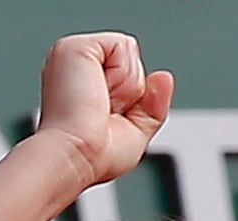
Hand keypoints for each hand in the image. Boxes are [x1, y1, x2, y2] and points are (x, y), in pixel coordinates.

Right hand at [36, 32, 174, 187]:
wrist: (73, 157)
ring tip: (99, 105)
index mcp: (84, 88)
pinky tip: (99, 93)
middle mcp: (77, 71)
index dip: (130, 101)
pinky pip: (123, 47)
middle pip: (131, 62)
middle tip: (104, 115)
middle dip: (130, 93)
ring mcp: (74, 58)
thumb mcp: (135, 133)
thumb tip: (164, 77)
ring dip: (126, 87)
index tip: (107, 125)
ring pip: (129, 53)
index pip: (127, 75)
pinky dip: (121, 75)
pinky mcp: (76, 47)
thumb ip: (152, 106)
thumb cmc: (92, 157)